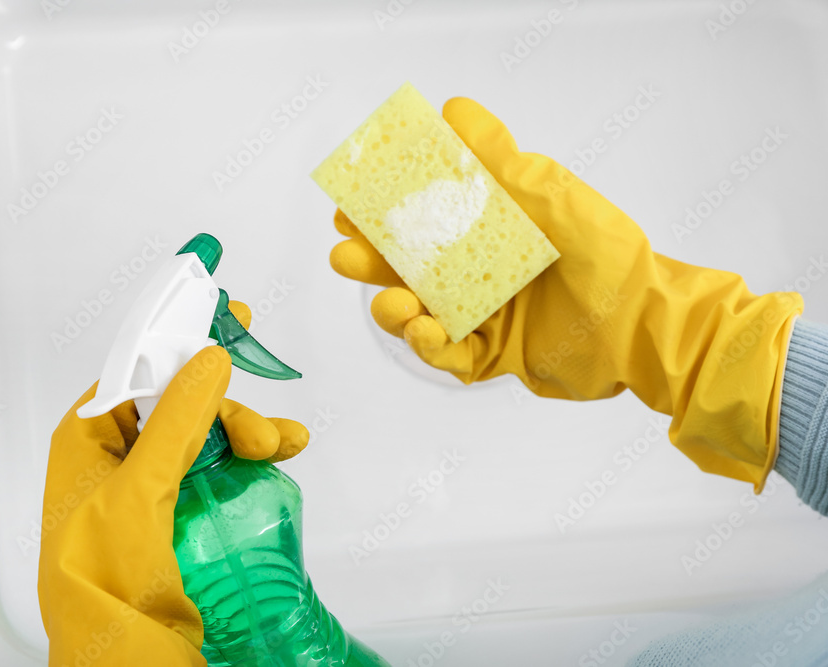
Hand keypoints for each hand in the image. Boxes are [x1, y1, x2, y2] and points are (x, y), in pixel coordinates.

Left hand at [37, 302, 307, 665]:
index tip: (228, 311)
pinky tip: (280, 459)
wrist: (121, 656)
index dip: (182, 338)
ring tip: (282, 448)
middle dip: (227, 408)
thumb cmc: (104, 579)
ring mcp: (146, 483)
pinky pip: (216, 466)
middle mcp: (115, 454)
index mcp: (88, 437)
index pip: (137, 366)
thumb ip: (175, 421)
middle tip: (264, 434)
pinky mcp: (175, 511)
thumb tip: (207, 357)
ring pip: (205, 432)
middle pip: (180, 401)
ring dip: (247, 431)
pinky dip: (249, 458)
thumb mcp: (139, 492)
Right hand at [329, 97, 801, 489]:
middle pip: (412, 270)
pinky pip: (453, 357)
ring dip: (396, 311)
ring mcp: (488, 317)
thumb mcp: (549, 193)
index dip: (385, 215)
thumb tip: (453, 110)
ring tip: (392, 303)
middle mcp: (482, 273)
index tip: (351, 206)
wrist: (646, 325)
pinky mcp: (497, 356)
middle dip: (374, 264)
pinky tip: (426, 331)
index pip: (425, 221)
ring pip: (423, 316)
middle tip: (345, 255)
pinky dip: (433, 346)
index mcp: (490, 232)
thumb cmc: (606, 252)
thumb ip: (498, 158)